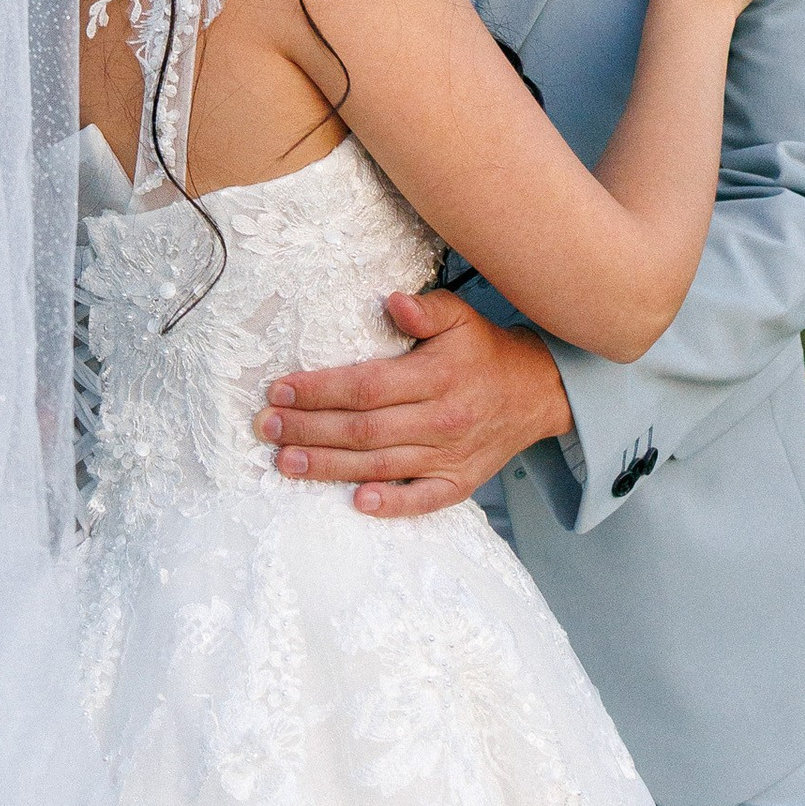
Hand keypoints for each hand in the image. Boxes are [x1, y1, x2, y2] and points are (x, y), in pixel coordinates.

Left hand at [254, 286, 573, 518]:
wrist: (537, 392)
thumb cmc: (484, 351)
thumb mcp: (461, 316)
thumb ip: (426, 310)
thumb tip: (391, 301)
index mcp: (438, 376)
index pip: (367, 386)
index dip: (320, 390)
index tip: (280, 389)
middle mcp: (443, 419)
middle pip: (364, 429)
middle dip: (309, 429)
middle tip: (267, 427)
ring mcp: (451, 455)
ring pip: (382, 465)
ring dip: (330, 466)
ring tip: (286, 463)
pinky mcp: (460, 483)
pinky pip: (423, 500)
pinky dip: (392, 503)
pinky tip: (357, 501)